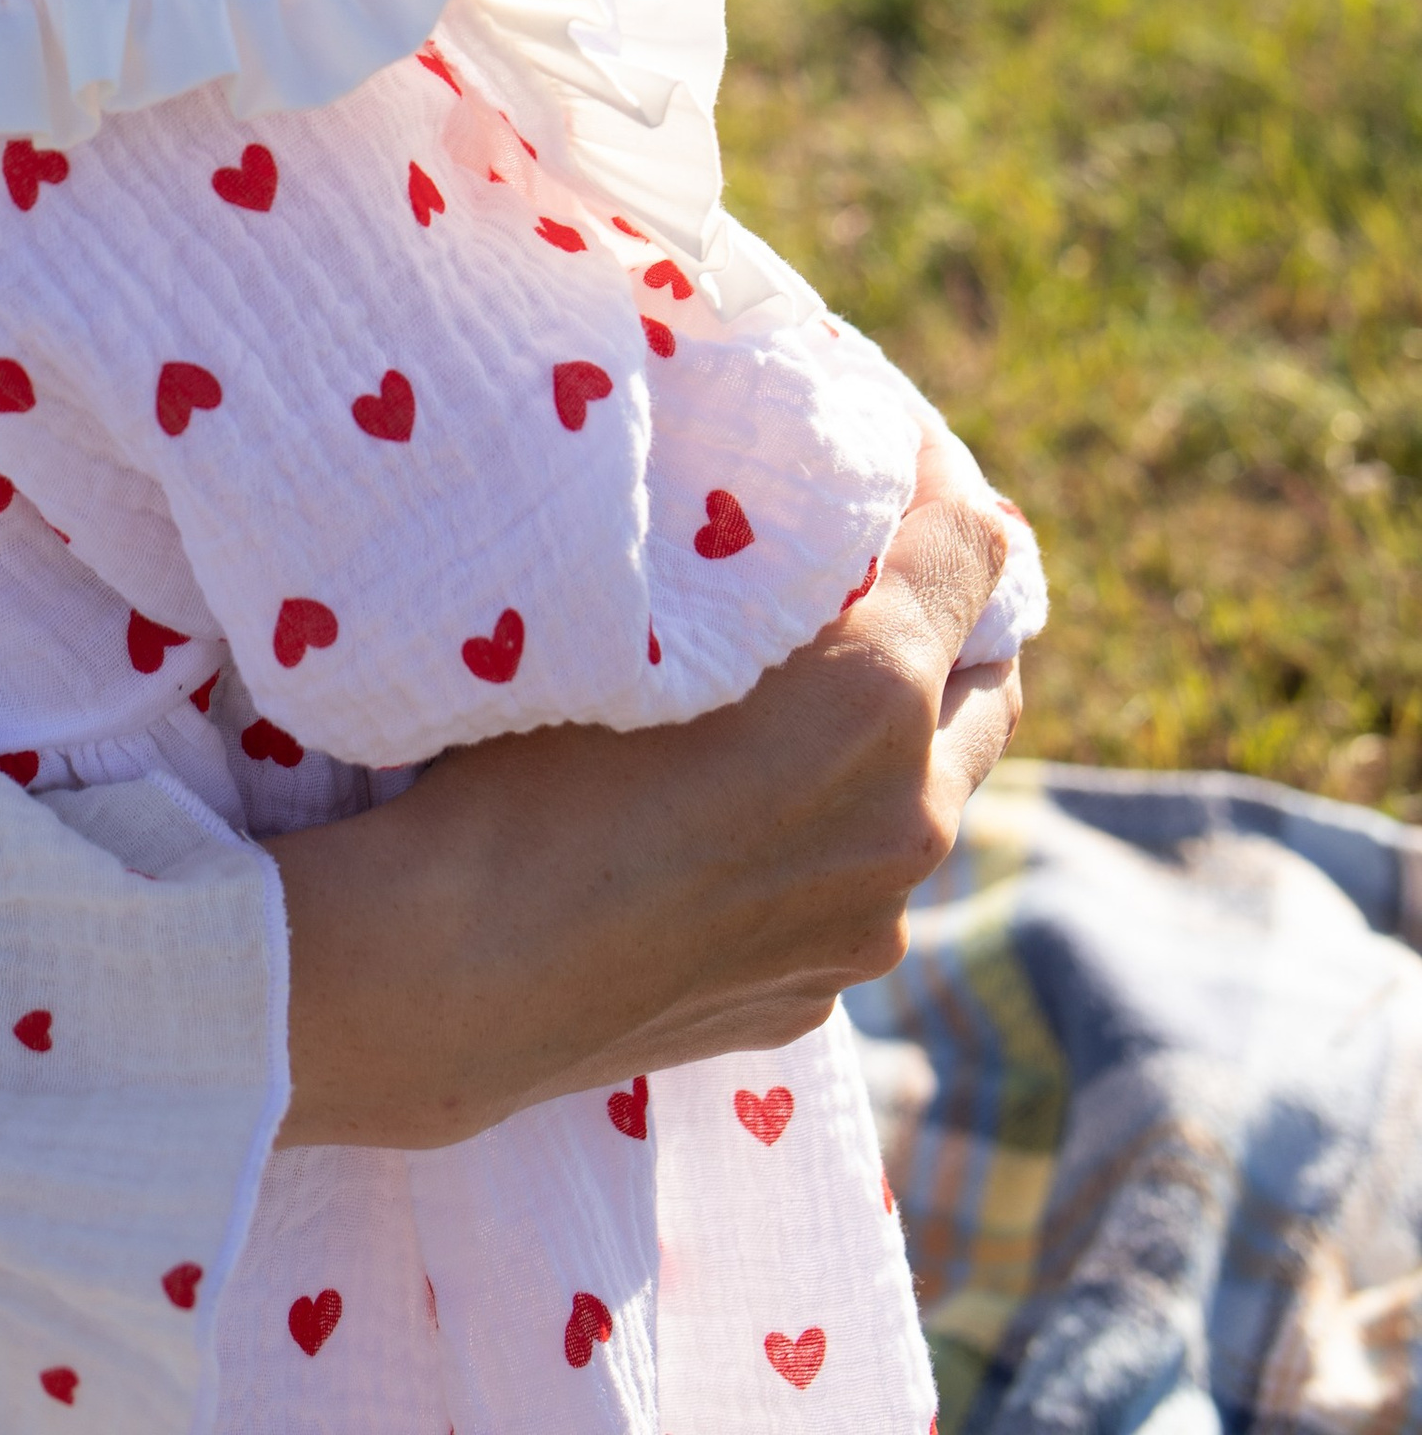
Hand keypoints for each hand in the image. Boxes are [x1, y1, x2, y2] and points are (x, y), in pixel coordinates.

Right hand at [266, 432, 1018, 1147]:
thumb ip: (763, 575)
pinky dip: (827, 835)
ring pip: (924, 798)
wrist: (454, 976)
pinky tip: (735, 818)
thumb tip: (822, 527)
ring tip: (803, 695)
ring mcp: (866, 926)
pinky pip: (851, 887)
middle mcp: (907, 821)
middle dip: (954, 617)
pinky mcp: (813, 998)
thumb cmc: (521, 765)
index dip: (943, 480)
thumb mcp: (643, 626)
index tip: (898, 448)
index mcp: (875, 703)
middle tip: (887, 567)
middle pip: (990, 685)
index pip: (974, 550)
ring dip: (895, 738)